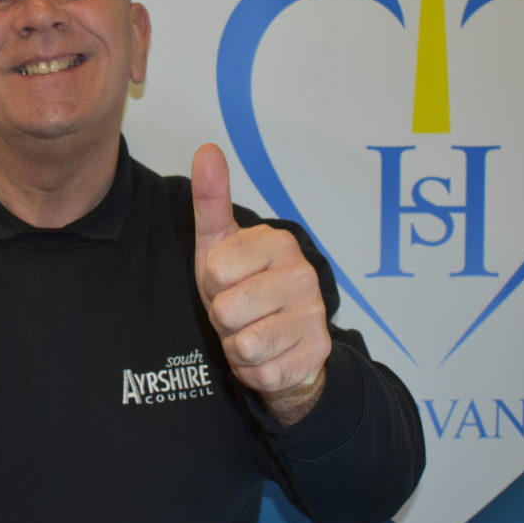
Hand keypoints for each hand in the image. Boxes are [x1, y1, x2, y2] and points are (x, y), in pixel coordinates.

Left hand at [192, 144, 331, 424]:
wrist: (285, 343)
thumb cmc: (245, 287)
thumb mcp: (219, 245)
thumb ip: (211, 200)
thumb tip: (207, 150)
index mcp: (279, 242)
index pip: (215, 269)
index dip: (211, 283)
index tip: (227, 281)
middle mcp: (304, 274)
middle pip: (227, 310)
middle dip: (223, 317)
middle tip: (239, 310)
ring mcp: (315, 315)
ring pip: (243, 344)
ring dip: (237, 346)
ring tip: (251, 330)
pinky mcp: (316, 354)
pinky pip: (260, 372)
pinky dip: (253, 370)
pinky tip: (267, 354)